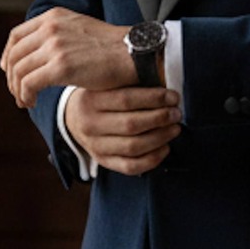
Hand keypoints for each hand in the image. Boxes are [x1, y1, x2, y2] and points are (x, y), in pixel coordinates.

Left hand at [1, 8, 136, 107]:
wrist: (134, 54)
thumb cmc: (112, 48)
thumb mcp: (80, 29)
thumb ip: (59, 35)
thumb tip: (42, 53)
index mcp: (53, 17)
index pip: (16, 36)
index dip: (8, 56)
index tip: (10, 71)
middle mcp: (50, 28)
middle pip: (15, 55)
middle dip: (11, 77)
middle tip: (18, 93)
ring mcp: (55, 46)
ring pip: (19, 71)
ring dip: (17, 90)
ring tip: (25, 102)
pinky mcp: (60, 67)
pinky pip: (29, 84)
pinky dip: (25, 96)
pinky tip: (32, 103)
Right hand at [64, 86, 181, 174]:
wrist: (73, 118)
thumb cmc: (99, 96)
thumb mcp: (105, 84)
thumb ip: (129, 82)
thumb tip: (164, 81)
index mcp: (91, 100)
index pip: (126, 99)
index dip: (155, 98)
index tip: (173, 97)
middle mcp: (90, 125)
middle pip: (131, 124)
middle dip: (160, 118)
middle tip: (176, 113)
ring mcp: (95, 146)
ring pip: (133, 147)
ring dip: (160, 138)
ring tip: (174, 128)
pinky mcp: (103, 161)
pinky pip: (131, 167)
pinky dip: (153, 159)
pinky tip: (165, 147)